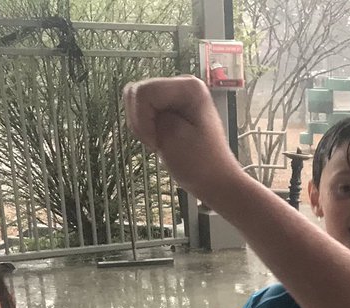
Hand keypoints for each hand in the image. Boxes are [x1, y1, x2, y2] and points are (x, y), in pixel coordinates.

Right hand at [123, 76, 245, 203]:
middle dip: (140, 122)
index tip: (158, 142)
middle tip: (159, 142)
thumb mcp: (172, 137)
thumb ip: (151, 114)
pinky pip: (140, 111)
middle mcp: (183, 83)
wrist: (215, 182)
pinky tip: (160, 139)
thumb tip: (137, 101)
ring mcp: (175, 95)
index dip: (143, 121)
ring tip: (161, 142)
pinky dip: (144, 128)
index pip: (142, 92)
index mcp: (189, 87)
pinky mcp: (168, 106)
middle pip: (135, 93)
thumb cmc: (201, 165)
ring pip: (134, 101)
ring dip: (141, 126)